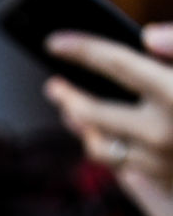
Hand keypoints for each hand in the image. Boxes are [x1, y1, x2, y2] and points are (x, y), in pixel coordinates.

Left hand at [44, 24, 172, 215]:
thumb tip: (148, 37)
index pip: (119, 64)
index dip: (84, 50)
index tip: (55, 42)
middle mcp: (164, 130)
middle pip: (93, 112)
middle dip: (68, 96)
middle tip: (54, 85)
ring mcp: (159, 158)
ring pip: (98, 144)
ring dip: (79, 125)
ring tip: (69, 108)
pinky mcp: (161, 177)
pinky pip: (116, 162)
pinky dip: (101, 144)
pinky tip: (94, 132)